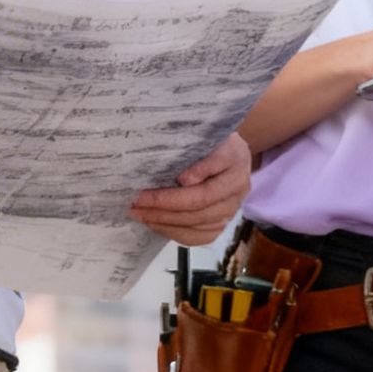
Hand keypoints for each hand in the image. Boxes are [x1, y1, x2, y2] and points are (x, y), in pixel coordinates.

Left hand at [131, 132, 250, 244]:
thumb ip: (194, 153)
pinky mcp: (224, 221)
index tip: (142, 196)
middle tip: (133, 206)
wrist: (223, 147)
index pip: (203, 192)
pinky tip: (156, 224)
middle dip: (161, 211)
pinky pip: (201, 237)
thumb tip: (185, 180)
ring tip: (140, 215)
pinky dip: (176, 233)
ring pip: (199, 227)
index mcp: (234, 162)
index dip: (170, 198)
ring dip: (164, 223)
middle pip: (199, 212)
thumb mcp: (201, 134)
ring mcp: (232, 208)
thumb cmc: (207, 138)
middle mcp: (238, 190)